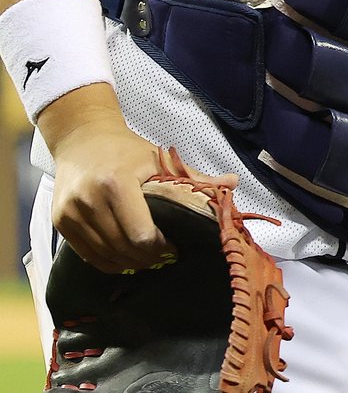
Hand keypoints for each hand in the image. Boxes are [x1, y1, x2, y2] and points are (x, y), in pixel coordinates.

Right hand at [45, 93, 236, 272]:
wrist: (81, 139)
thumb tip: (233, 183)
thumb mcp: (159, 159)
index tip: (175, 246)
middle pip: (124, 248)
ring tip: (148, 258)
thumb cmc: (126, 150)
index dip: (161, 247)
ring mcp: (71, 213)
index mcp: (117, 183)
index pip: (142, 233)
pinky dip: (108, 261)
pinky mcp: (60, 223)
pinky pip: (88, 255)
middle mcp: (90, 200)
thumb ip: (196, 176)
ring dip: (129, 263)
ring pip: (105, 256)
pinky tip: (126, 258)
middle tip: (166, 256)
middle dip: (148, 258)